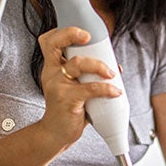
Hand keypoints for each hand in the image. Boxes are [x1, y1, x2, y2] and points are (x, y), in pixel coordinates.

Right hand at [37, 27, 120, 147]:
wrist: (56, 134)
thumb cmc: (69, 109)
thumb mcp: (76, 88)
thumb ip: (91, 76)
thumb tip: (116, 66)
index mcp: (53, 68)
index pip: (48, 41)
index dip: (62, 31)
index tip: (82, 32)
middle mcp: (52, 73)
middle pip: (54, 45)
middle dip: (71, 35)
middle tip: (88, 36)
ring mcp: (58, 85)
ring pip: (77, 64)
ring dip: (98, 65)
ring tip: (111, 74)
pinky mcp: (67, 100)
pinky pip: (90, 89)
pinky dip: (106, 88)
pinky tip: (115, 92)